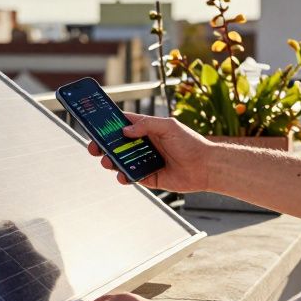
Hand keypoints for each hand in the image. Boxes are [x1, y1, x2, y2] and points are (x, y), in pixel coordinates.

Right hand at [87, 113, 211, 192]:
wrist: (206, 167)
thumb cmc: (190, 143)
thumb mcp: (168, 126)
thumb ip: (146, 125)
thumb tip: (125, 131)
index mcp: (146, 129)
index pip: (122, 124)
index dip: (107, 124)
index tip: (94, 124)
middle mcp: (143, 145)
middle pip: (116, 144)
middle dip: (103, 146)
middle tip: (94, 148)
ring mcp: (144, 161)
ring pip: (120, 161)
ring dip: (110, 161)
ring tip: (107, 162)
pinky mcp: (148, 177)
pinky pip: (131, 176)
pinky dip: (123, 176)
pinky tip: (122, 175)